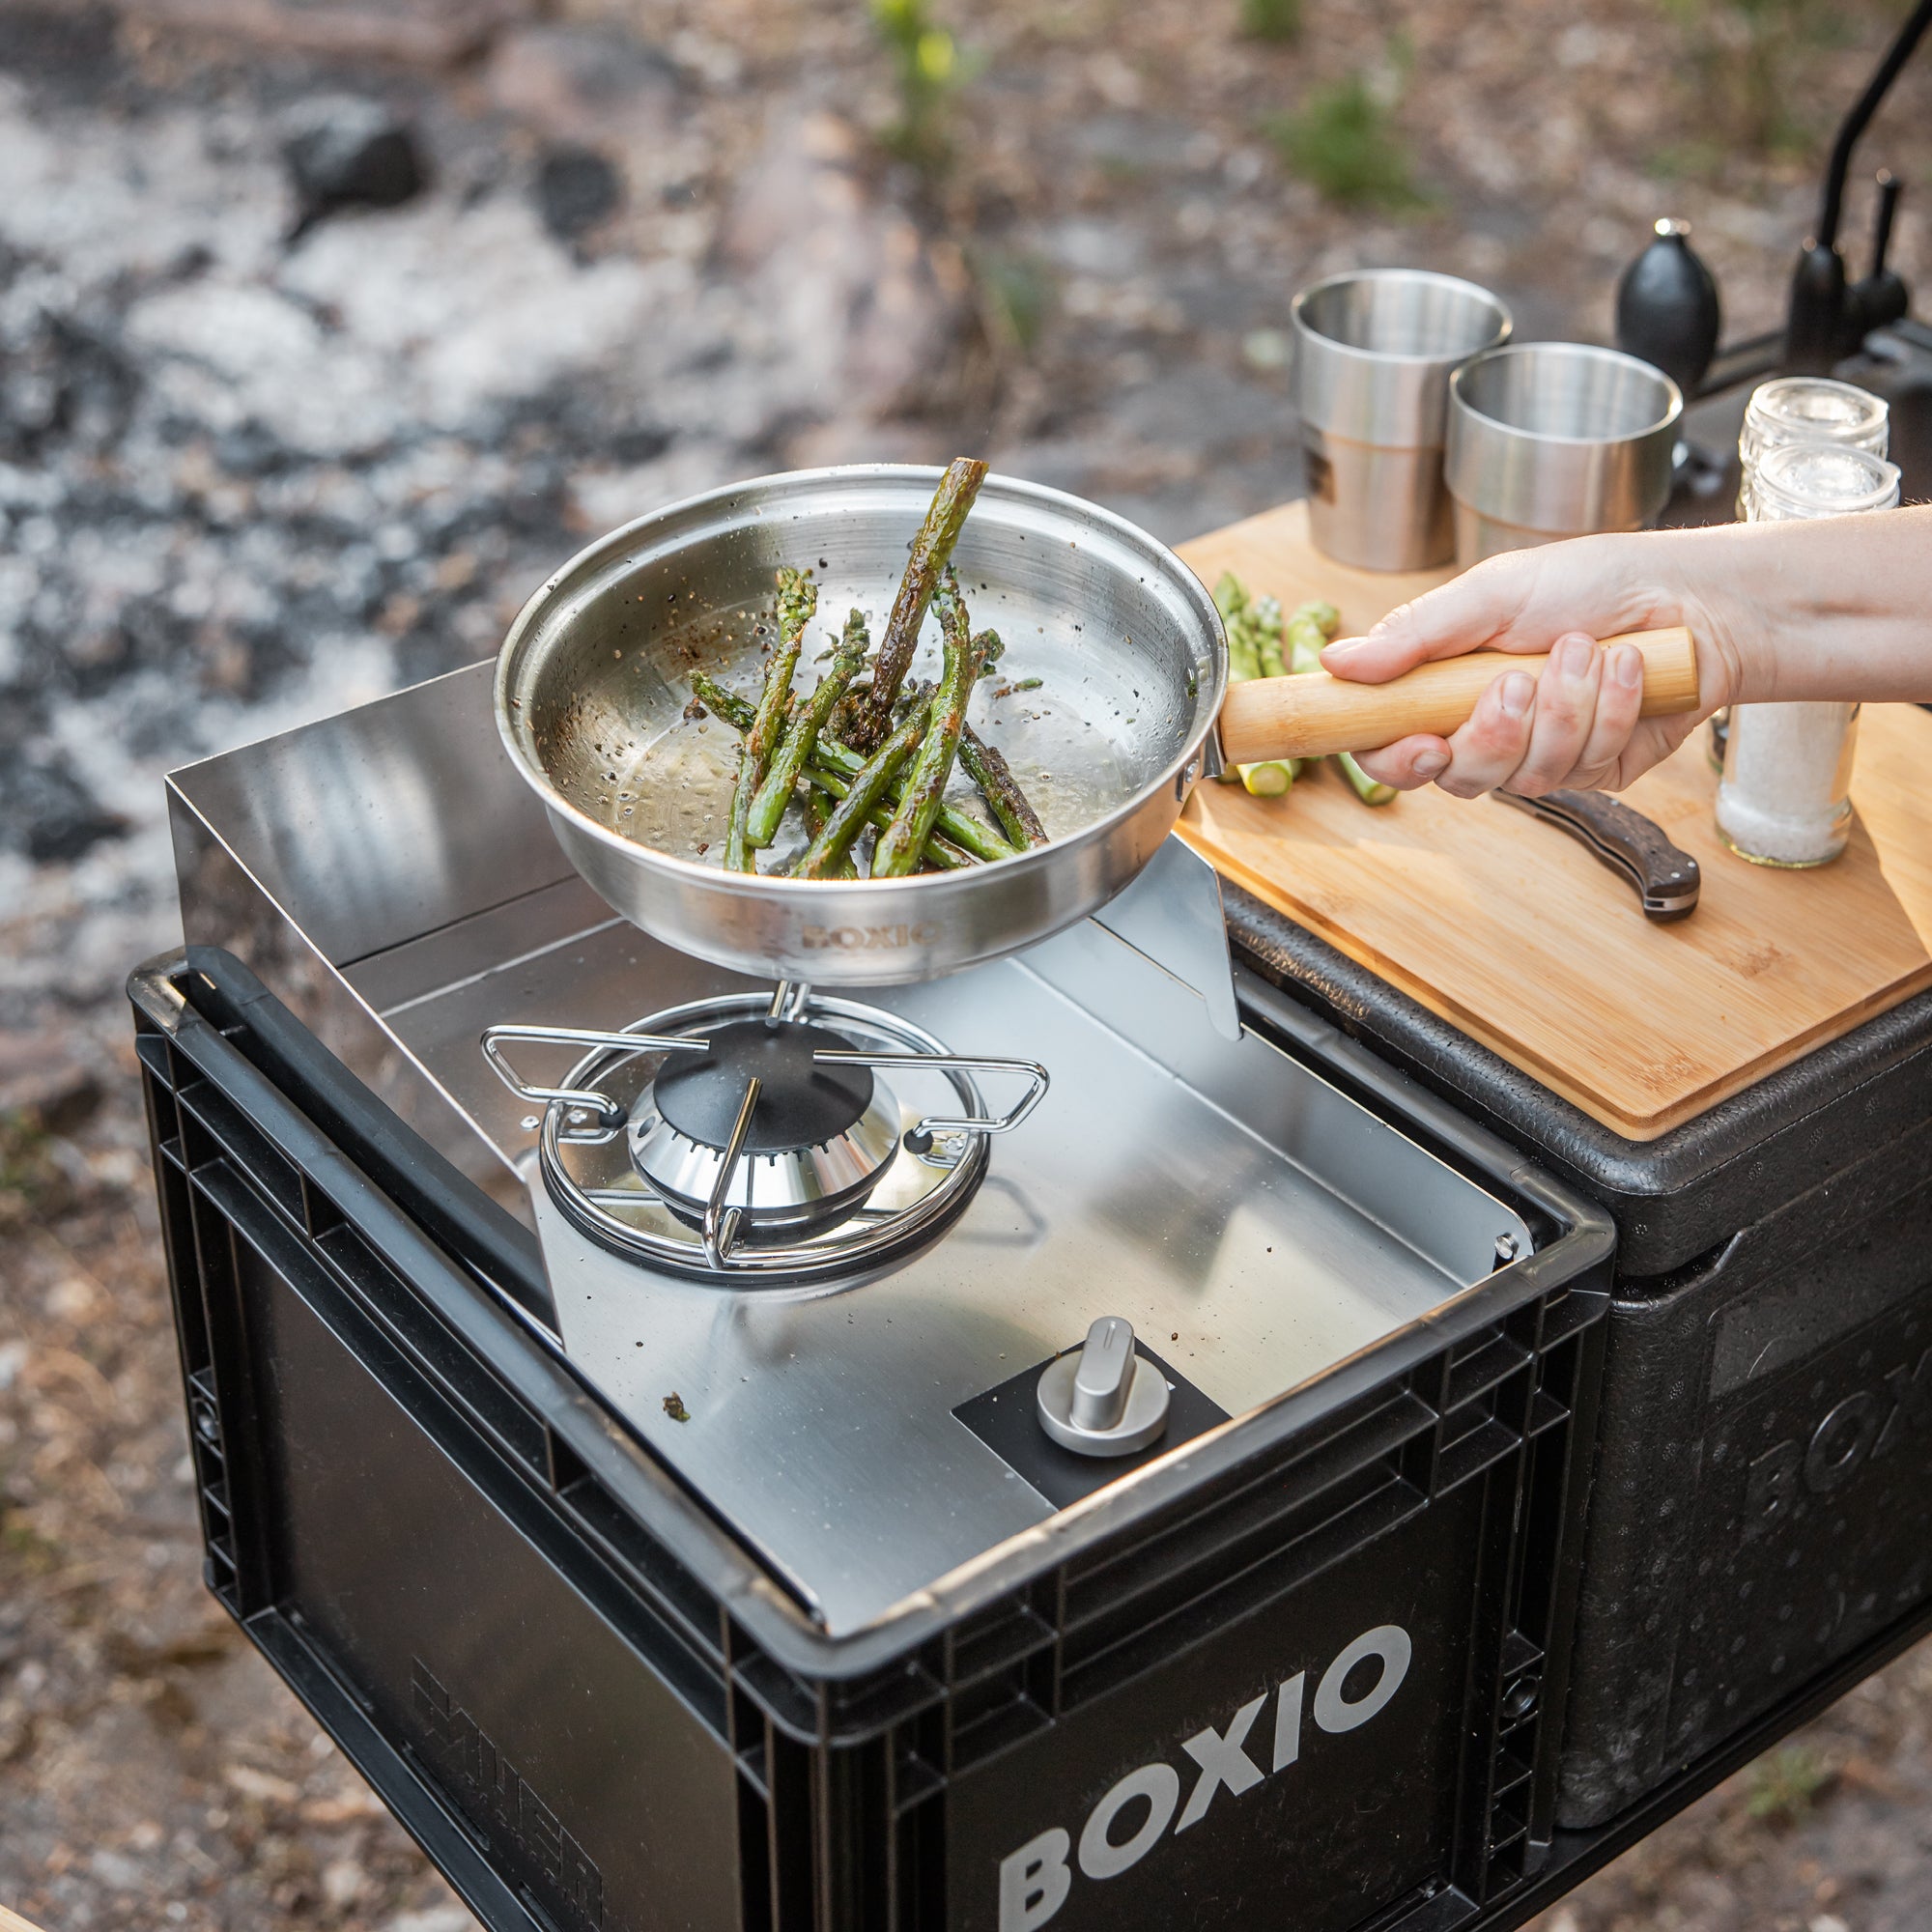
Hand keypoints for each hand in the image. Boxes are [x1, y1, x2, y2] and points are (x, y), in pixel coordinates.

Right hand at [1318, 530, 1749, 797]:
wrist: (1692, 596)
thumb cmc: (1593, 581)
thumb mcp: (1491, 593)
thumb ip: (1413, 635)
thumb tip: (1335, 662)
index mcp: (1446, 690)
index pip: (1392, 751)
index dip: (1396, 762)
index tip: (1424, 742)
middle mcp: (1489, 730)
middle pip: (1460, 778)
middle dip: (1497, 730)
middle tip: (1522, 677)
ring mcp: (1545, 755)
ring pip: (1527, 776)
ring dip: (1565, 707)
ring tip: (1586, 649)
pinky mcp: (1600, 770)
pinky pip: (1587, 765)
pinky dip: (1612, 707)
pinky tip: (1630, 668)